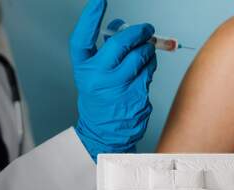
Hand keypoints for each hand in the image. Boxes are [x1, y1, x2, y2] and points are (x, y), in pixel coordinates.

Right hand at [70, 0, 156, 161]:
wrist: (105, 132)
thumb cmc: (99, 101)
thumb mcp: (93, 76)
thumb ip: (104, 53)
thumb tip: (121, 29)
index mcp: (84, 71)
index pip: (82, 40)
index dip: (89, 19)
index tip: (99, 1)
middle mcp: (99, 78)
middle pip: (121, 44)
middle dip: (139, 32)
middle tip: (147, 29)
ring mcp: (118, 88)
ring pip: (141, 57)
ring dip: (148, 50)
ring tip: (146, 52)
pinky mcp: (137, 96)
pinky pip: (149, 73)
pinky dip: (151, 67)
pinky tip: (146, 70)